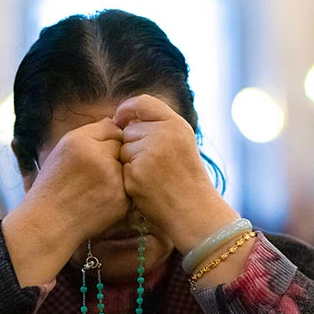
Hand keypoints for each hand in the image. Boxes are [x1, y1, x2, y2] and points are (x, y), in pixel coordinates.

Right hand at [27, 117, 129, 242]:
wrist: (49, 223)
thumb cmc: (55, 185)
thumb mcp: (62, 150)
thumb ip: (90, 133)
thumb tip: (117, 123)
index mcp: (79, 141)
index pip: (110, 128)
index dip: (103, 143)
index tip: (90, 158)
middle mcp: (97, 156)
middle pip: (121, 146)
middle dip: (112, 158)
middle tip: (92, 175)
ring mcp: (112, 179)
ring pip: (127, 167)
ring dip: (117, 175)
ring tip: (95, 188)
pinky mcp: (121, 198)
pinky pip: (130, 186)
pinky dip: (120, 192)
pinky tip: (101, 200)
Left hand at [114, 95, 237, 252]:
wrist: (194, 210)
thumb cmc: (186, 178)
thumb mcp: (181, 143)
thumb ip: (159, 126)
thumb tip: (126, 117)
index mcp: (176, 124)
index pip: (143, 103)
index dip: (127, 109)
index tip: (120, 119)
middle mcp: (163, 134)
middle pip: (129, 129)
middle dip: (134, 144)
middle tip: (154, 163)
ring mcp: (149, 153)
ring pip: (123, 148)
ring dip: (130, 161)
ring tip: (152, 175)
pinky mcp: (136, 172)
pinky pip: (121, 167)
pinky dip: (129, 177)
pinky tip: (146, 186)